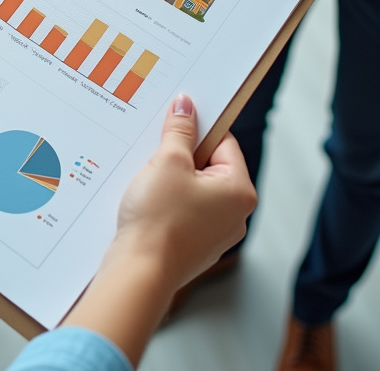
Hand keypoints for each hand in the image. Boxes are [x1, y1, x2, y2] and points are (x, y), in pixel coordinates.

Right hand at [60, 95, 255, 364]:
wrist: (139, 272)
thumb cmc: (158, 221)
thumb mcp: (167, 162)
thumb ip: (179, 130)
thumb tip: (186, 106)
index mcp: (240, 191)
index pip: (224, 143)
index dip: (197, 129)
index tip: (176, 120)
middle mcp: (235, 214)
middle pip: (209, 167)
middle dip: (180, 157)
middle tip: (155, 153)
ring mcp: (216, 234)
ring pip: (194, 190)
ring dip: (171, 180)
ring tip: (148, 180)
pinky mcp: (195, 247)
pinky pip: (184, 213)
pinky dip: (167, 204)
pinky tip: (147, 203)